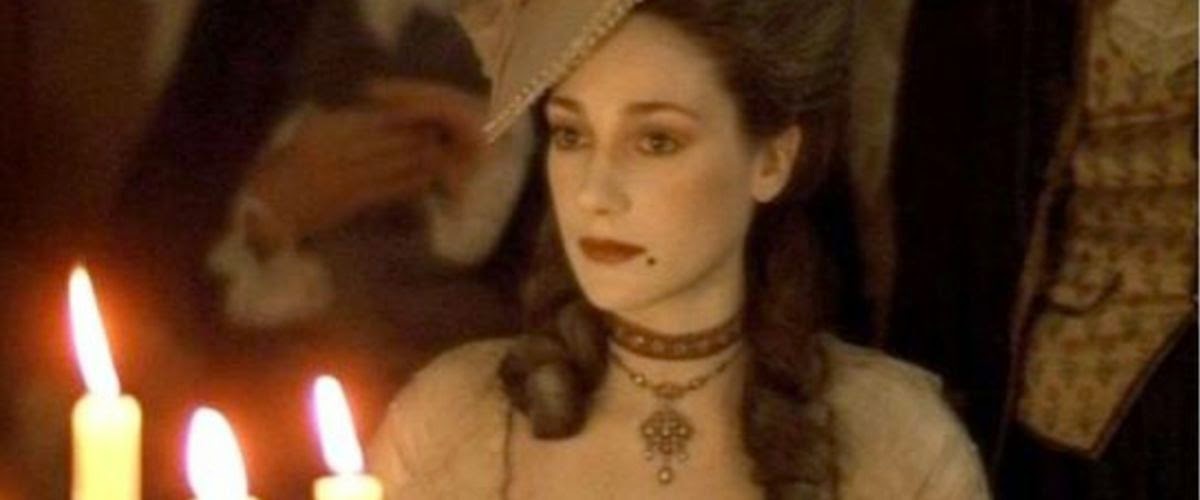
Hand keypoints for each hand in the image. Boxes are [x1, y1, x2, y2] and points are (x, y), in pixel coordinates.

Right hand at [243, 79, 486, 252]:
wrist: (263, 211)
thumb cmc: (282, 174)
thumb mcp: (304, 138)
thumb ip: (335, 127)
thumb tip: (372, 119)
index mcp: (321, 130)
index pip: (368, 120)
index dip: (397, 119)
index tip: (420, 116)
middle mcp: (331, 150)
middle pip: (382, 140)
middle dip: (412, 136)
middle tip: (440, 133)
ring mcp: (339, 177)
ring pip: (387, 164)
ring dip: (415, 159)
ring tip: (438, 153)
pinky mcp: (346, 202)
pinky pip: (382, 191)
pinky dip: (405, 185)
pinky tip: (423, 180)